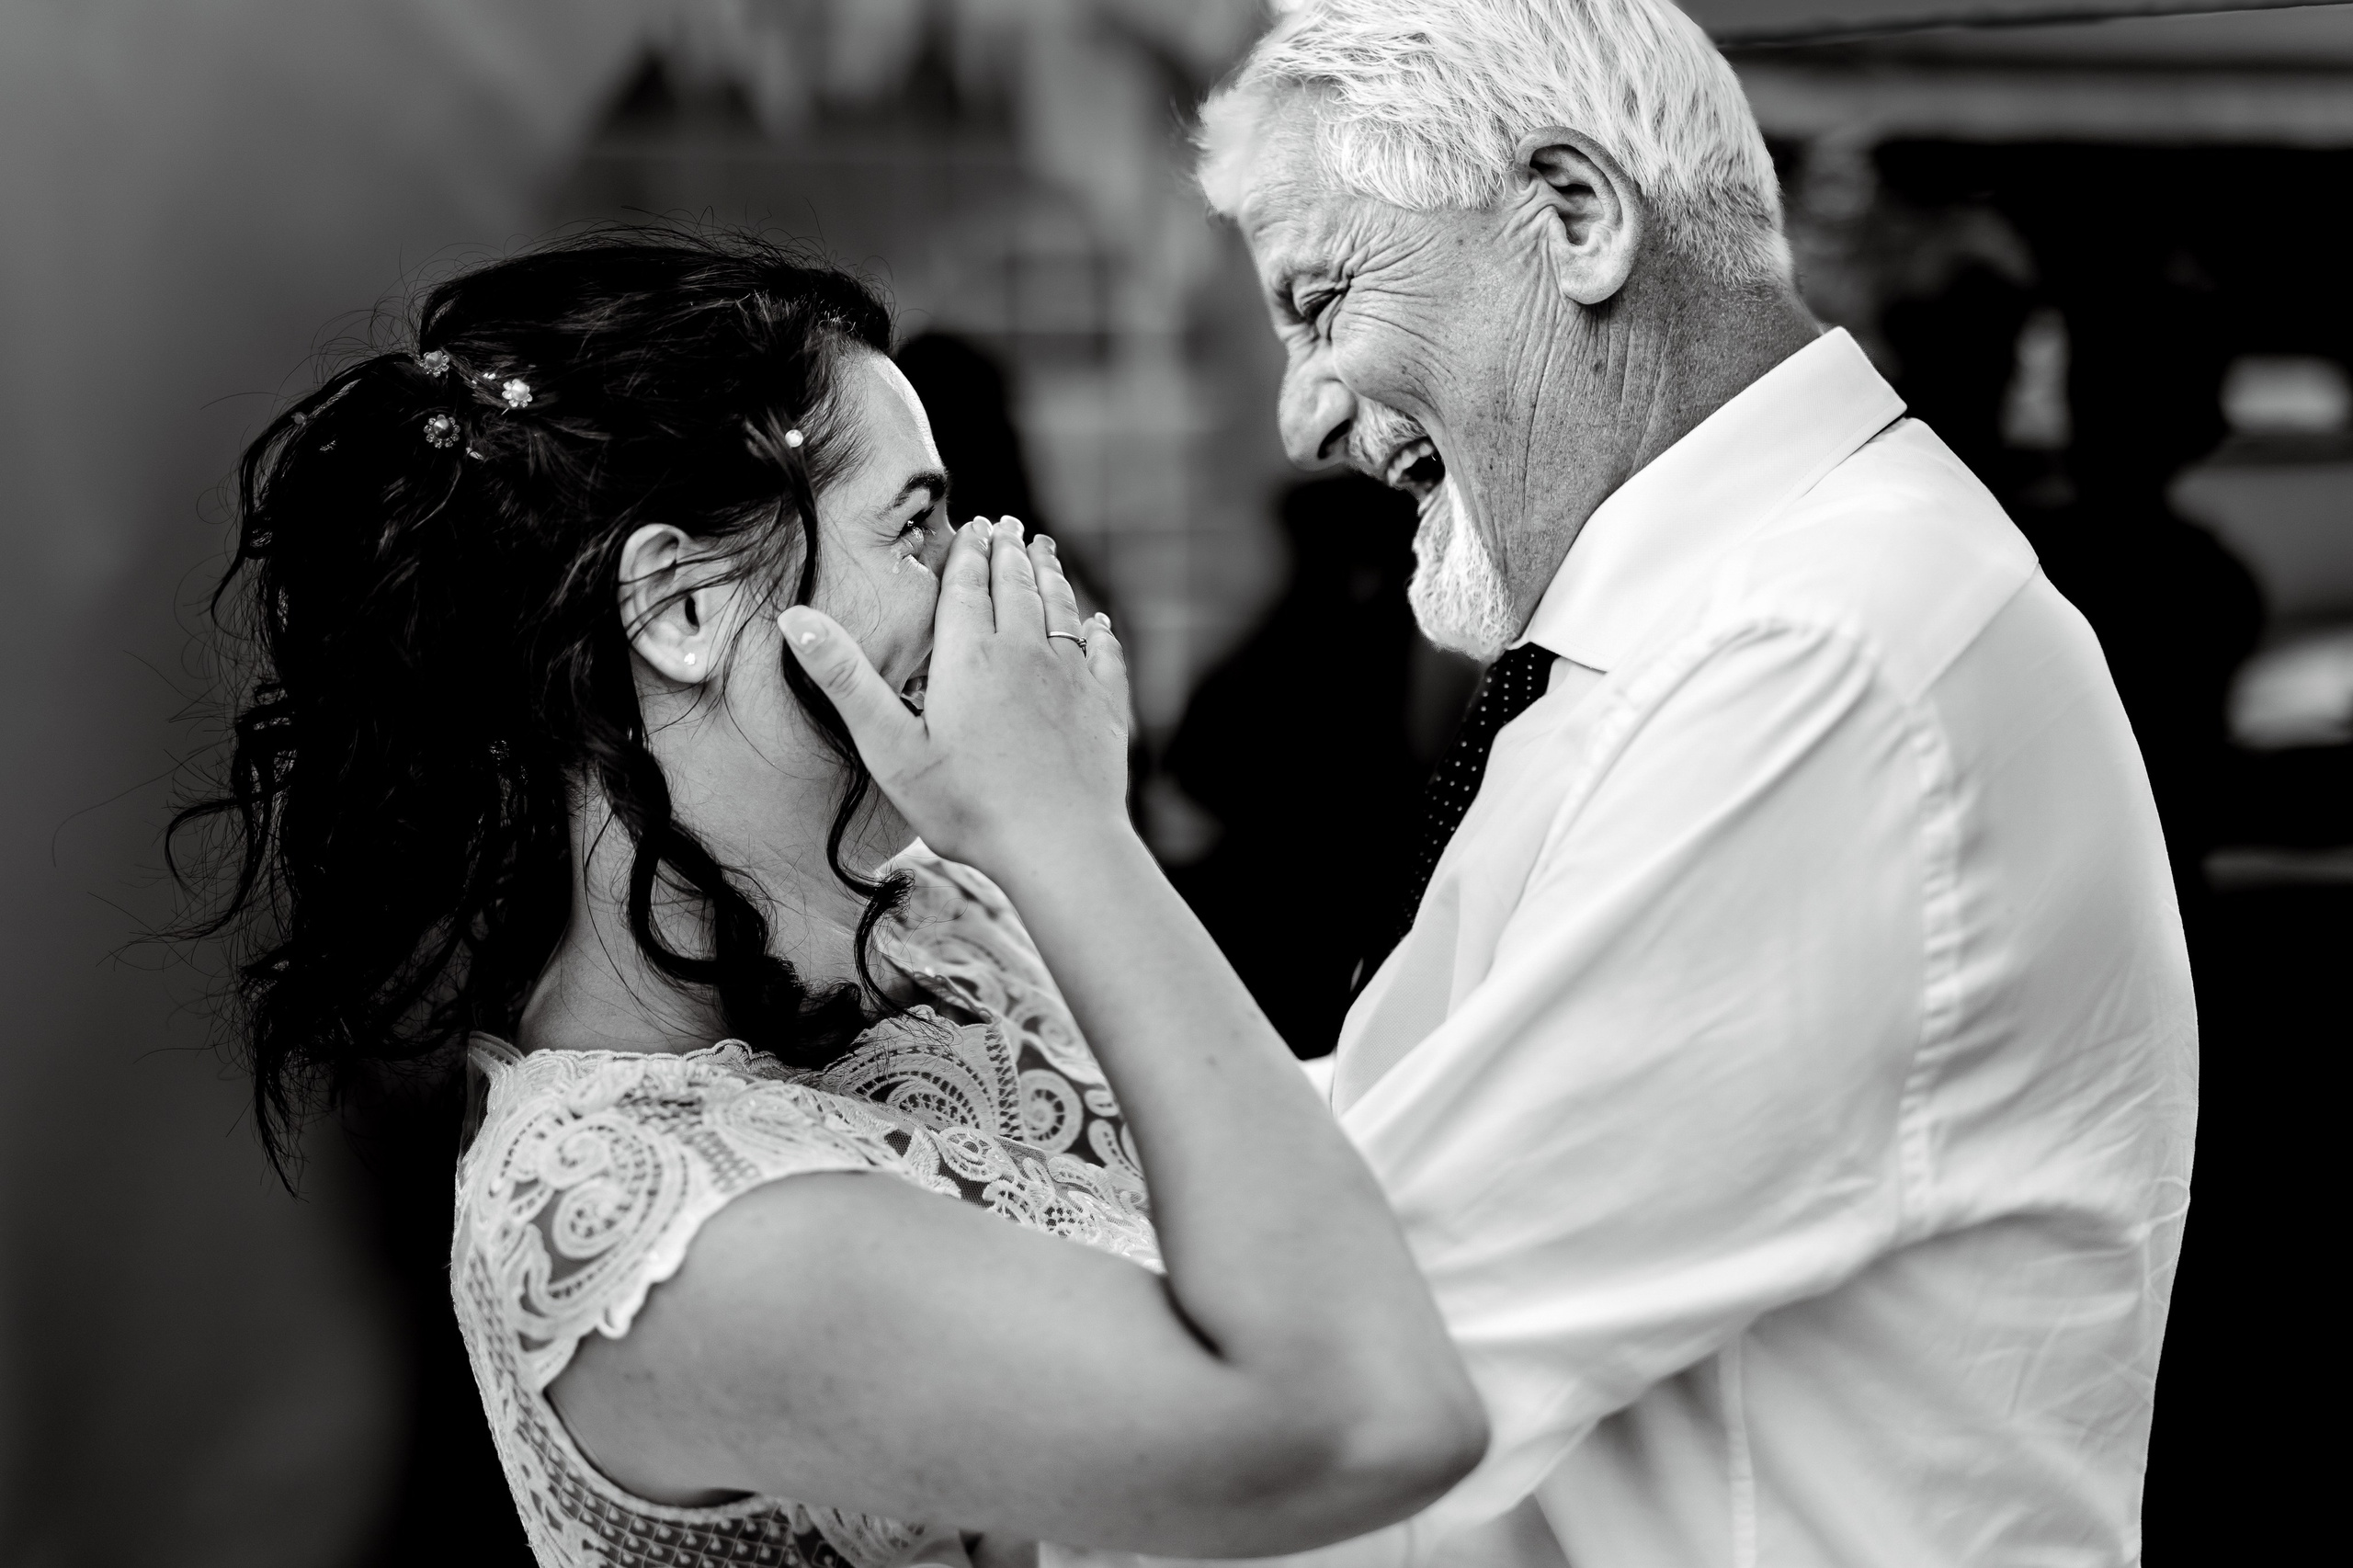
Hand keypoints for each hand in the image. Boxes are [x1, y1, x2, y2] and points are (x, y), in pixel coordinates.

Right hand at [781, 517, 1130, 876]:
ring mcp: (1071, 678)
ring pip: (1061, 611)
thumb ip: (845, 679)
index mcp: (970, 657)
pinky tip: (1100, 625)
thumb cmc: (967, 805)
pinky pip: (1104, 656)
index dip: (969, 554)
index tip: (975, 526)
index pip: (968, 587)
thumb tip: (795, 618)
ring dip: (1051, 578)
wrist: (1059, 844)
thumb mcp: (890, 746)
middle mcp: (1025, 653)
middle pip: (1017, 587)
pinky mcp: (1105, 708)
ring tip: (1044, 553)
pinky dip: (1099, 633)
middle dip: (1010, 553)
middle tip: (1009, 527)